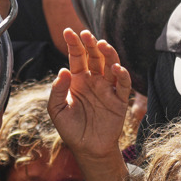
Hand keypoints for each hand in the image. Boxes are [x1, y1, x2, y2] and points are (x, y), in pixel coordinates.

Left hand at [49, 29, 132, 164]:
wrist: (87, 149)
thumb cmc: (71, 129)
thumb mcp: (56, 110)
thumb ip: (57, 90)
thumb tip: (63, 70)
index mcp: (78, 80)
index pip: (77, 57)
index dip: (73, 43)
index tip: (68, 31)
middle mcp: (94, 81)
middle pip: (95, 57)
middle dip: (91, 44)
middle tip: (87, 35)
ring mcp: (107, 89)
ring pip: (110, 66)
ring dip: (108, 54)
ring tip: (102, 45)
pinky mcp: (119, 101)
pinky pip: (123, 85)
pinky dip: (123, 75)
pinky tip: (117, 68)